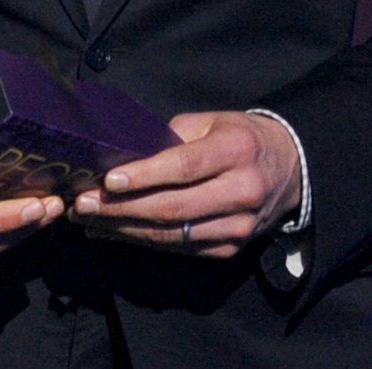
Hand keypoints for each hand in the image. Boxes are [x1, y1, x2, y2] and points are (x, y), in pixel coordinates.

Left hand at [67, 111, 302, 256]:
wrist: (287, 169)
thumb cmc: (238, 138)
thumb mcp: (210, 122)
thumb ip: (170, 137)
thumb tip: (122, 154)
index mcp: (236, 151)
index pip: (185, 167)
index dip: (145, 176)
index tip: (108, 180)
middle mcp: (241, 191)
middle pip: (174, 207)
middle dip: (122, 208)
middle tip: (83, 203)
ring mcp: (238, 226)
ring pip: (174, 234)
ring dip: (125, 230)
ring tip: (88, 220)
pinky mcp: (230, 248)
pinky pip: (180, 248)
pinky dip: (142, 242)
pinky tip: (112, 233)